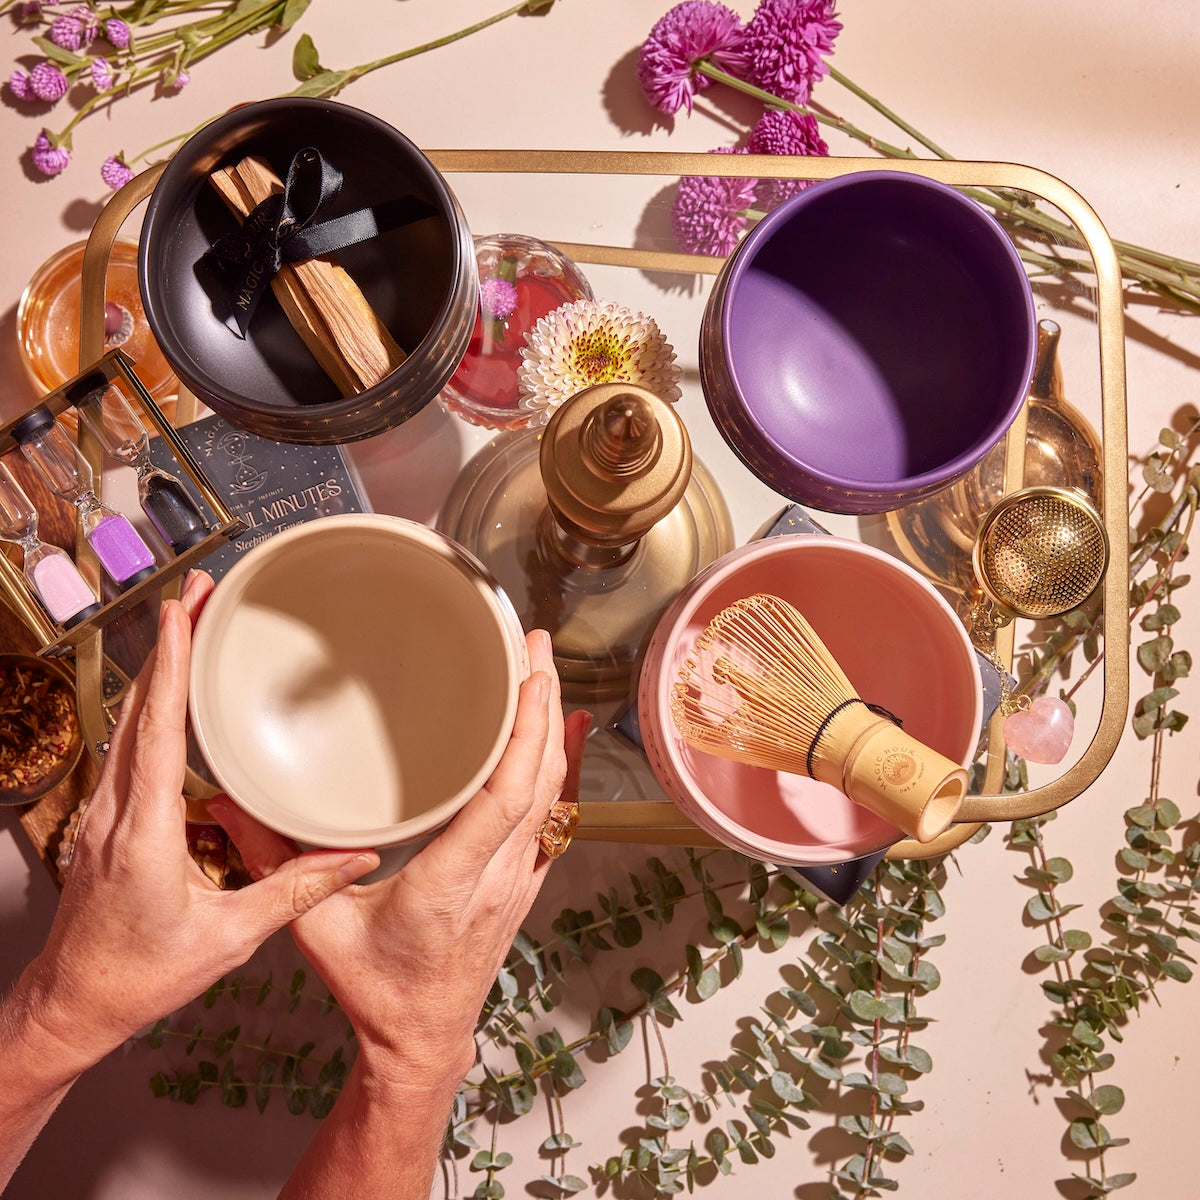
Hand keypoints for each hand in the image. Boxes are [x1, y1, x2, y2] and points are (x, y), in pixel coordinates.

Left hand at [15, 571, 379, 1074]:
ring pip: (130, 723)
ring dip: (159, 671)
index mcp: (144, 834)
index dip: (169, 668)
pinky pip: (128, 748)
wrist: (72, 1005)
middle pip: (140, 709)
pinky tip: (174, 694)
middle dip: (170, 645)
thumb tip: (357, 857)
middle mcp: (116, 812)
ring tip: (192, 624)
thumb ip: (296, 891)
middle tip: (202, 593)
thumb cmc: (139, 978)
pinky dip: (153, 706)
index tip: (181, 614)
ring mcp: (105, 814)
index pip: (157, 732)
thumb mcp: (229, 938)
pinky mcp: (107, 821)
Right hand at [212, 628, 589, 1083]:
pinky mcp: (524, 879)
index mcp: (450, 884)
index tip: (528, 679)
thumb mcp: (317, 932)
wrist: (422, 1039)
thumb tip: (234, 806)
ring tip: (545, 667)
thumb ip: (277, 866)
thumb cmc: (375, 990)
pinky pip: (556, 814)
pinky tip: (574, 730)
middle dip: (544, 706)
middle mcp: (497, 877)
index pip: (503, 800)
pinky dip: (567, 767)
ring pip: (554, 793)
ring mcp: (519, 878)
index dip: (524, 736)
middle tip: (533, 643)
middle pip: (539, 781)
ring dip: (555, 727)